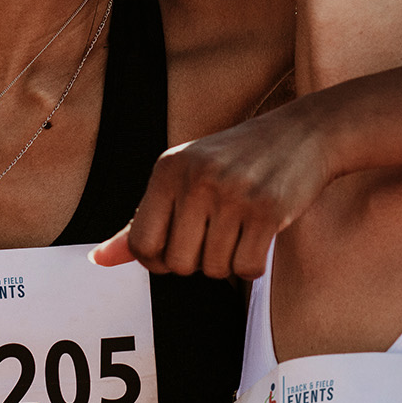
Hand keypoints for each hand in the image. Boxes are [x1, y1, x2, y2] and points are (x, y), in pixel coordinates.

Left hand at [91, 100, 333, 279]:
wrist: (303, 133)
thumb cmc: (236, 159)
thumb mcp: (184, 177)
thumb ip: (142, 220)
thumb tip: (98, 260)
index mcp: (168, 169)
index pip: (142, 244)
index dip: (158, 260)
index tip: (177, 248)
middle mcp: (196, 179)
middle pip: (178, 264)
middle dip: (196, 262)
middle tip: (215, 236)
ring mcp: (233, 194)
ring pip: (214, 270)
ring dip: (227, 263)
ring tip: (239, 231)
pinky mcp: (267, 210)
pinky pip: (247, 269)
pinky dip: (252, 266)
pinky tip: (258, 238)